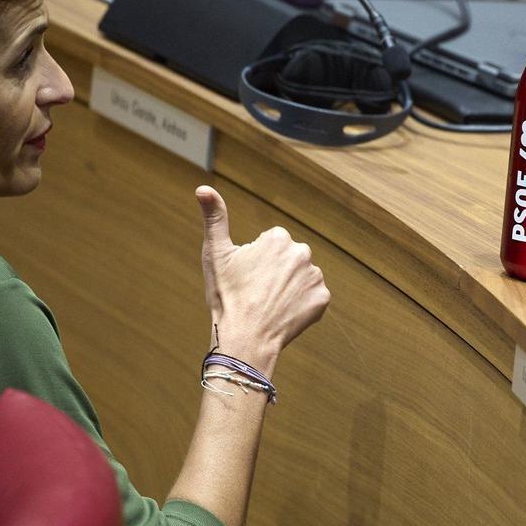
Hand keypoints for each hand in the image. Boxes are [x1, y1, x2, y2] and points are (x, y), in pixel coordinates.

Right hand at [197, 186, 329, 368]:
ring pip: (300, 277)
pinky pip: (312, 297)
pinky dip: (301, 304)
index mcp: (278, 237)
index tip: (246, 278)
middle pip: (287, 259)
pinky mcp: (322, 298)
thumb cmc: (226, 296)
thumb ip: (214, 217)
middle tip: (257, 292)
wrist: (245, 338)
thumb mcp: (216, 254)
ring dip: (289, 287)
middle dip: (275, 272)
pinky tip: (284, 313)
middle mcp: (302, 251)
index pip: (270, 245)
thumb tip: (203, 187)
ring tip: (269, 304)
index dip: (255, 262)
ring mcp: (314, 276)